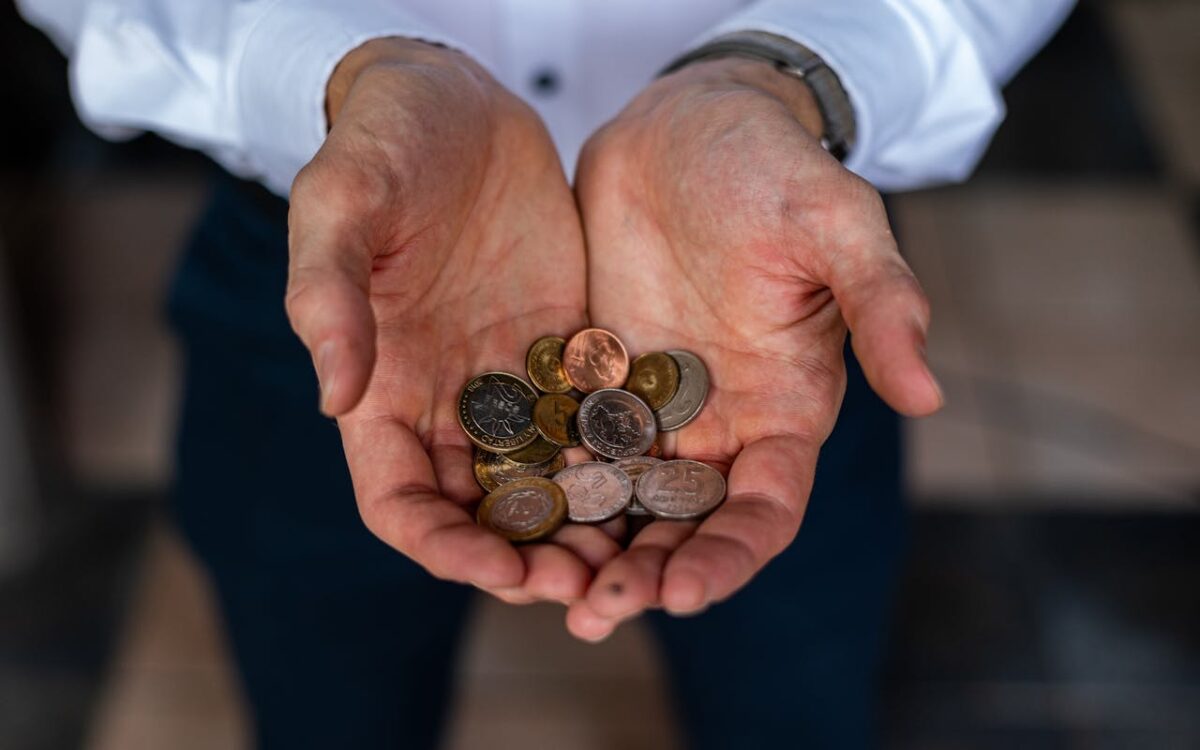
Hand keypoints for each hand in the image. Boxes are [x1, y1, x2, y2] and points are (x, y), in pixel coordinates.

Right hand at [286, 39, 618, 604]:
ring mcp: (510, 381)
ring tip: (635, 557)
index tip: (501, 571)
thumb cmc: (381, 144)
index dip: (445, 548)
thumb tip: (333, 398)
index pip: (400, 504)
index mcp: (381, 390)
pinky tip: (662, 484)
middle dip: (528, 559)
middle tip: (588, 586)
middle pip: (481, 514)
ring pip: (546, 483)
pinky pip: (595, 424)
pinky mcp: (567, 350)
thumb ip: (332, 298)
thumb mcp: (343, 206)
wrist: (453, 96)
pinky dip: (620, 463)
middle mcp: (446, 402)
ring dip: (583, 528)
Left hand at [567, 58, 942, 639]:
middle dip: (647, 572)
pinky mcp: (597, 376)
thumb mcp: (837, 223)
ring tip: (540, 587)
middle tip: (596, 611)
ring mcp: (654, 405)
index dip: (727, 556)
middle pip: (685, 524)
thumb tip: (928, 395)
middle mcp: (719, 424)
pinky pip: (568, 445)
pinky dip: (545, 484)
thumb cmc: (775, 167)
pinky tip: (504, 512)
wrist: (692, 124)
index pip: (764, 509)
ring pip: (622, 500)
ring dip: (588, 547)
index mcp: (785, 409)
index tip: (680, 591)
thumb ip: (880, 304)